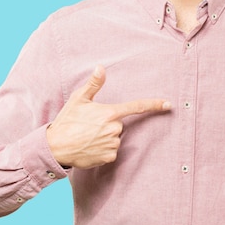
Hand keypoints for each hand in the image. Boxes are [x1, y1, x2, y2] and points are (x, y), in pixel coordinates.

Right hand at [46, 65, 170, 168]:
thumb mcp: (79, 99)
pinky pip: (111, 152)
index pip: (136, 107)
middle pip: (119, 125)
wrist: (56, 147)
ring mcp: (112, 144)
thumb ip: (94, 84)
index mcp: (109, 113)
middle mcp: (114, 129)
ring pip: (115, 139)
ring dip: (105, 138)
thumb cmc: (67, 121)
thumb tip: (101, 67)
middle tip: (89, 126)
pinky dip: (102, 150)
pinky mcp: (108, 157)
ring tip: (87, 137)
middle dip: (108, 125)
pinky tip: (90, 147)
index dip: (154, 105)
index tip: (168, 104)